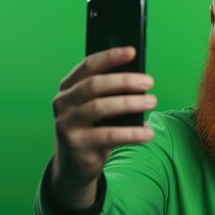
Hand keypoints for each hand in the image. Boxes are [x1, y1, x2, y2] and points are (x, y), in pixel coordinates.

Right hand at [50, 46, 155, 208]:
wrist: (75, 164)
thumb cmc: (94, 127)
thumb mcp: (100, 107)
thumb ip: (113, 93)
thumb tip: (142, 79)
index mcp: (69, 86)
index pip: (88, 65)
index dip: (110, 57)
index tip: (133, 51)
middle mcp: (63, 102)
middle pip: (94, 85)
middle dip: (124, 80)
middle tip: (149, 82)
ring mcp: (66, 123)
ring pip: (100, 107)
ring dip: (129, 103)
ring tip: (152, 102)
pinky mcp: (75, 144)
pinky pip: (107, 135)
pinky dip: (131, 133)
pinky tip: (148, 133)